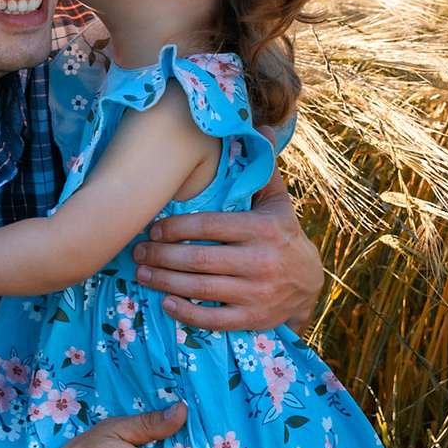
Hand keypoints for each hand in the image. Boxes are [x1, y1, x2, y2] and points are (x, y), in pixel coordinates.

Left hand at [129, 172, 321, 331]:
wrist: (310, 283)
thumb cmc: (283, 236)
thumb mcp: (277, 203)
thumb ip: (262, 171)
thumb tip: (259, 128)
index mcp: (262, 229)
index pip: (209, 226)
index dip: (176, 227)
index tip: (153, 228)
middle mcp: (260, 261)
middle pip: (198, 259)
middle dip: (161, 255)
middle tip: (137, 251)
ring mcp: (257, 293)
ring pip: (201, 288)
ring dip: (165, 281)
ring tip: (142, 273)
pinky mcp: (253, 319)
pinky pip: (214, 319)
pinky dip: (187, 312)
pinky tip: (166, 302)